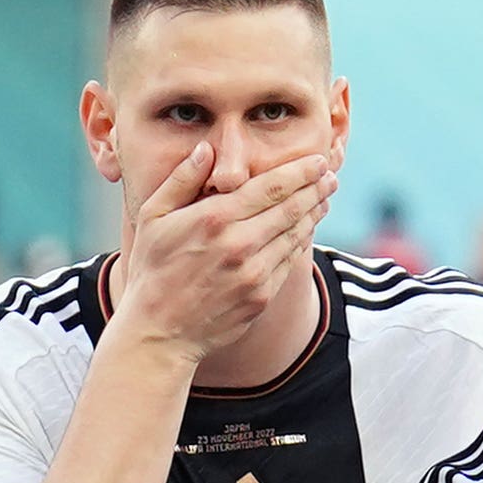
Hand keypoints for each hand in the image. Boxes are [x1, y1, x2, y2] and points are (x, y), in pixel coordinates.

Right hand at [106, 134, 334, 362]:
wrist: (158, 333)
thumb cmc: (152, 271)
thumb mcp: (152, 219)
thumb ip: (181, 180)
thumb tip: (207, 149)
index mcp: (215, 218)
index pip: (272, 185)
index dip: (302, 171)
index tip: (319, 161)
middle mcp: (239, 243)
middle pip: (292, 207)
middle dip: (317, 188)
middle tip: (331, 177)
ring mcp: (253, 273)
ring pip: (296, 233)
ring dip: (314, 213)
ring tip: (324, 199)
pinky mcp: (261, 296)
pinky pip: (289, 262)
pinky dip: (301, 242)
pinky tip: (305, 231)